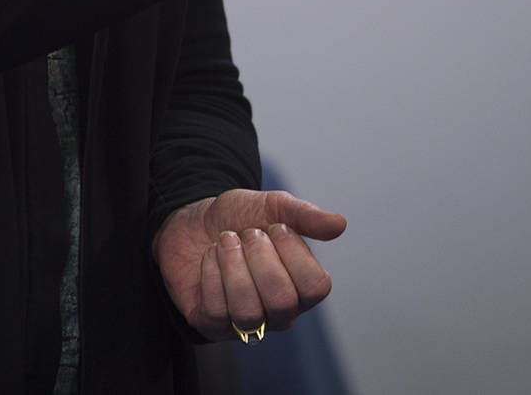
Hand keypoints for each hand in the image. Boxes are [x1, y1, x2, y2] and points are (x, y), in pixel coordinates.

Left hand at [153, 189, 345, 340]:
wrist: (191, 220)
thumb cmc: (237, 219)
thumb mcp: (271, 207)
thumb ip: (305, 215)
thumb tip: (340, 224)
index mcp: (301, 286)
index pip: (316, 286)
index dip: (293, 251)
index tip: (274, 227)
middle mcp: (278, 312)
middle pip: (282, 301)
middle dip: (259, 257)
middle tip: (246, 234)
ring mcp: (246, 322)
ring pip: (248, 312)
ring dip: (232, 265)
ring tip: (225, 242)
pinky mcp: (212, 324)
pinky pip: (216, 312)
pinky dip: (210, 274)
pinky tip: (209, 257)